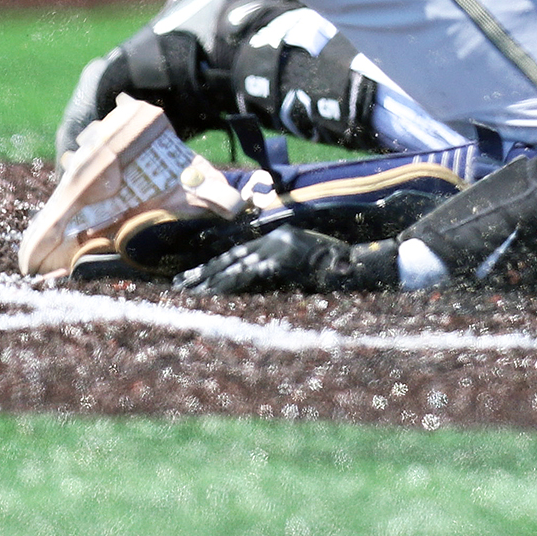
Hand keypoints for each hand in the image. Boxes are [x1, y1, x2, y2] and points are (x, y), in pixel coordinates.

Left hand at [172, 222, 395, 296]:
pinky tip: (210, 295)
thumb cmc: (338, 264)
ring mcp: (275, 254)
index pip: (239, 253)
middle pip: (230, 259)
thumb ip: (285, 262)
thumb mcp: (309, 256)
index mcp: (278, 239)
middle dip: (203, 274)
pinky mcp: (278, 266)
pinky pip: (246, 278)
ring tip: (186, 293)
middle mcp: (273, 243)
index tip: (194, 276)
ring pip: (233, 269)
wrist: (357, 266)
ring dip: (208, 282)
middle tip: (178, 286)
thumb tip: (262, 274)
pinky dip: (226, 286)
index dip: (215, 265)